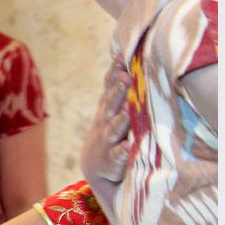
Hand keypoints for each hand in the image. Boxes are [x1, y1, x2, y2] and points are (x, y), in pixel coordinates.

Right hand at [81, 64, 134, 191]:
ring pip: (114, 128)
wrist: (96, 168)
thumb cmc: (110, 133)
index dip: (114, 72)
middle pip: (111, 105)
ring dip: (121, 119)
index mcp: (106, 109)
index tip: (122, 56)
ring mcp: (107, 141)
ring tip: (128, 110)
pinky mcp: (112, 160)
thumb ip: (118, 91)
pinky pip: (118, 155)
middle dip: (118, 91)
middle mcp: (105, 122)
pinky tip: (129, 146)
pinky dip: (123, 151)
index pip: (109, 87)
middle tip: (126, 76)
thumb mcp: (111, 111)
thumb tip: (128, 64)